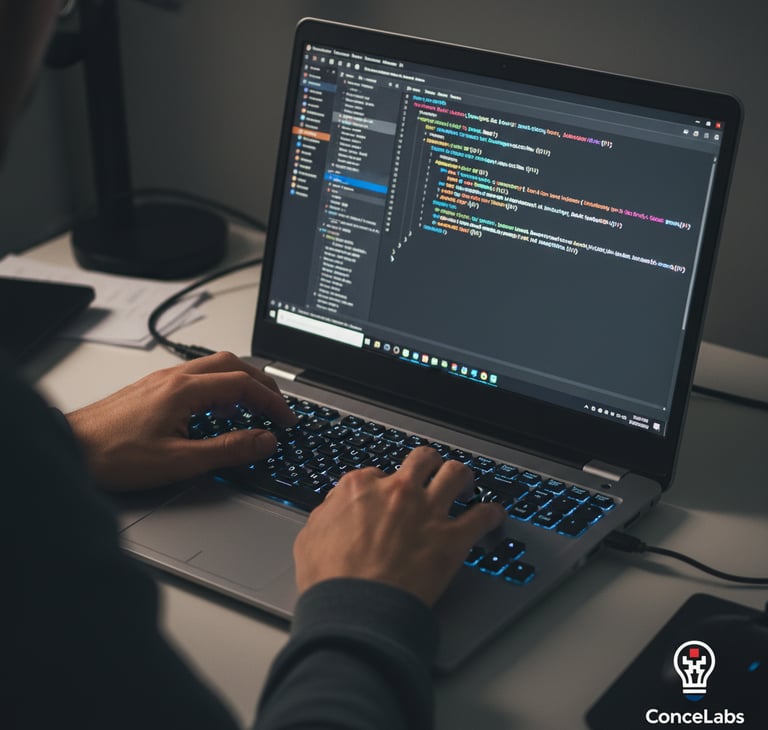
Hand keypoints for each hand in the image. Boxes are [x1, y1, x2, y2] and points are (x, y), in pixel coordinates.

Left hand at [66, 351, 295, 490]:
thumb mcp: (179, 461)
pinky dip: (218, 386)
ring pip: (214, 366)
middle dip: (262, 383)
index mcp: (185, 390)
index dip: (272, 401)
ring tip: (251, 408)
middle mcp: (175, 377)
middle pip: (233, 364)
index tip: (286, 419)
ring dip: (240, 382)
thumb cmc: (113, 455)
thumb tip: (264, 441)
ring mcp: (162, 379)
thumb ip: (227, 449)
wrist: (69, 447)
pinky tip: (214, 409)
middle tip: (277, 406)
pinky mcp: (152, 388)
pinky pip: (196, 375)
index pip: (244, 384)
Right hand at [294, 447, 506, 606]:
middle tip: (430, 476)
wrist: (356, 609)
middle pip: (421, 460)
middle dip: (426, 465)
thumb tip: (335, 507)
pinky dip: (491, 514)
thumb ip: (327, 513)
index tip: (387, 497)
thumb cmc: (331, 580)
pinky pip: (482, 516)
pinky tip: (493, 516)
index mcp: (360, 487)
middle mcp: (397, 491)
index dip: (383, 486)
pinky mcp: (452, 538)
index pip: (377, 473)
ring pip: (455, 473)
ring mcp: (427, 511)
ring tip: (464, 485)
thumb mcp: (310, 537)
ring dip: (461, 477)